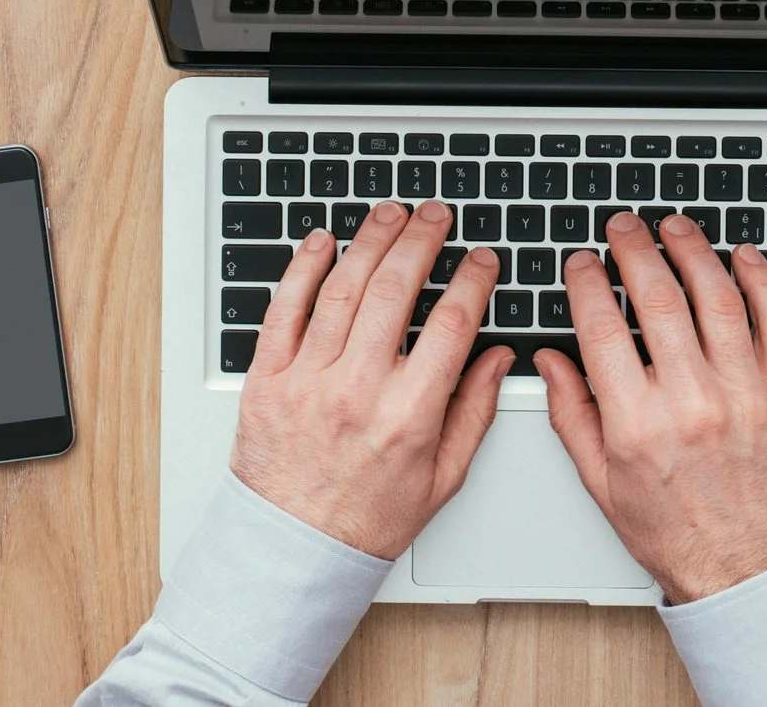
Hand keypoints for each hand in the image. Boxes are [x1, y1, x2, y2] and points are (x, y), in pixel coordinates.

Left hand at [229, 200, 513, 559]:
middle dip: (421, 241)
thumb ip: (475, 411)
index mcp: (408, 415)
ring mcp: (307, 381)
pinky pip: (284, 310)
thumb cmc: (368, 519)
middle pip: (394, 291)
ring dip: (370, 242)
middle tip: (435, 215)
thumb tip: (499, 358)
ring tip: (389, 215)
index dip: (472, 280)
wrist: (293, 550)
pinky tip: (321, 242)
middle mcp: (357, 391)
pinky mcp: (267, 379)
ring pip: (342, 290)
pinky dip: (302, 269)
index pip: (451, 324)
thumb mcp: (443, 476)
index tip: (481, 259)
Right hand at [536, 213, 766, 601]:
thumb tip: (549, 360)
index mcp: (638, 424)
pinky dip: (760, 282)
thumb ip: (570, 414)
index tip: (583, 262)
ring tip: (676, 228)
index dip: (587, 282)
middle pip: (658, 298)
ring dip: (693, 252)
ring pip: (718, 298)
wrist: (745, 570)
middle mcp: (692, 403)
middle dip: (635, 250)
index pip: (601, 327)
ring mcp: (746, 396)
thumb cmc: (673, 532)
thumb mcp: (600, 482)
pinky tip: (743, 258)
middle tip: (625, 227)